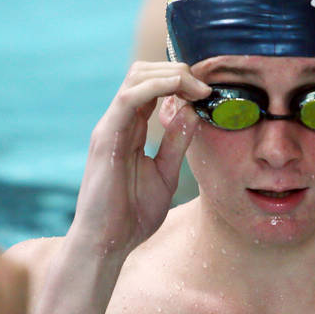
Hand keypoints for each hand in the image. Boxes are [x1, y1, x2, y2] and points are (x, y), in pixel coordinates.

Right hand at [68, 61, 208, 258]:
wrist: (106, 243)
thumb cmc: (131, 215)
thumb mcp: (166, 174)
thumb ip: (177, 143)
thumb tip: (192, 112)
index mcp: (131, 130)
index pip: (152, 87)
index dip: (181, 81)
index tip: (208, 92)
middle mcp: (118, 122)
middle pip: (143, 73)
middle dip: (178, 71)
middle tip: (206, 87)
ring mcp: (110, 127)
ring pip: (136, 77)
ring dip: (171, 74)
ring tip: (198, 88)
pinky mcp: (106, 137)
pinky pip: (130, 99)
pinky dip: (156, 86)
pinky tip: (180, 91)